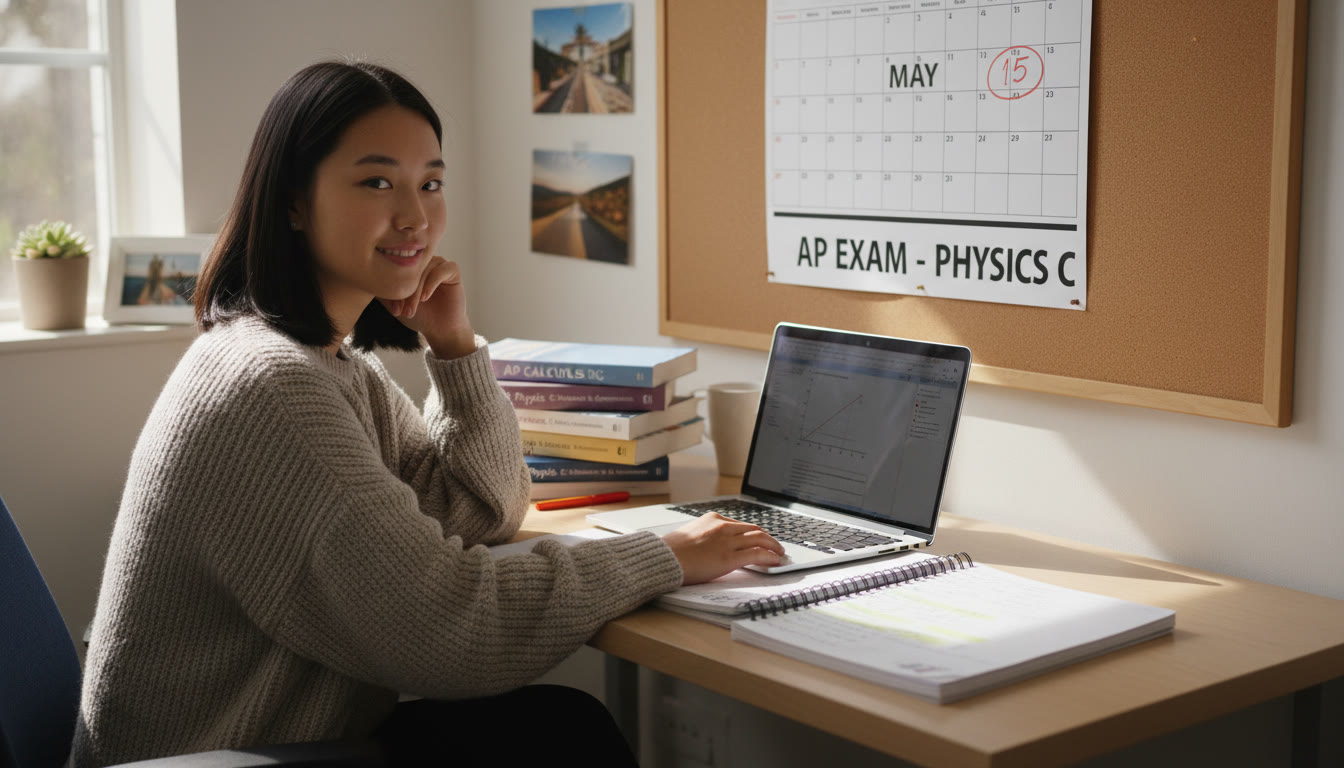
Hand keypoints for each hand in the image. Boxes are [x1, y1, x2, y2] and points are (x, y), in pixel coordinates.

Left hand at [380, 256, 474, 357]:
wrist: (440, 330)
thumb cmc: (418, 315)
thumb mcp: (394, 302)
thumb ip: (381, 290)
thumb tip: (364, 279)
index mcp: (410, 265)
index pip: (396, 266)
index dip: (392, 286)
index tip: (392, 309)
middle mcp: (424, 261)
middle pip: (409, 268)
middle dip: (403, 291)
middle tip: (400, 311)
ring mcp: (438, 263)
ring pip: (423, 270)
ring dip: (415, 291)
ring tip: (411, 310)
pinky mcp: (452, 269)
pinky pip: (440, 270)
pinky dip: (430, 284)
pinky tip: (425, 298)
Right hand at [661, 512, 785, 584]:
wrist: (664, 558)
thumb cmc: (672, 550)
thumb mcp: (691, 534)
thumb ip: (707, 537)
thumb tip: (714, 548)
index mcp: (713, 518)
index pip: (741, 525)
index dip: (754, 533)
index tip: (761, 539)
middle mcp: (723, 526)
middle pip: (755, 530)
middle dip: (769, 539)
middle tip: (776, 546)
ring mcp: (728, 541)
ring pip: (760, 540)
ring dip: (774, 547)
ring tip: (780, 554)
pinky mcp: (730, 557)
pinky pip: (757, 555)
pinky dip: (770, 557)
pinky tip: (776, 561)